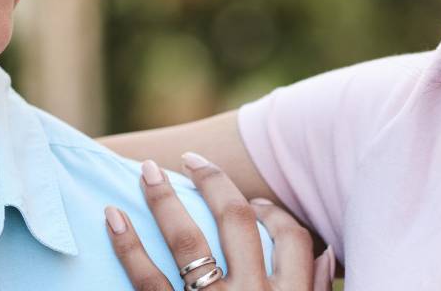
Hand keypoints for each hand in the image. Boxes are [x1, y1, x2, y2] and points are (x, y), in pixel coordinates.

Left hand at [107, 153, 333, 290]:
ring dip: (164, 199)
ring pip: (187, 242)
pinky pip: (147, 280)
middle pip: (236, 223)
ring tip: (147, 172)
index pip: (291, 238)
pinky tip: (114, 217)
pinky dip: (127, 246)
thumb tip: (327, 256)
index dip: (272, 213)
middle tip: (190, 160)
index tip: (251, 202)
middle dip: (213, 183)